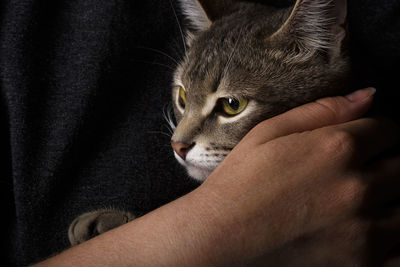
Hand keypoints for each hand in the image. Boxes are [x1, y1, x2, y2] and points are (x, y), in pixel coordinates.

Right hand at [34, 88, 399, 266]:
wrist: (222, 233)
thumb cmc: (240, 181)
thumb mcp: (269, 132)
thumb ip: (322, 111)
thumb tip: (368, 95)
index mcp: (338, 148)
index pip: (389, 130)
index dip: (378, 132)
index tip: (367, 139)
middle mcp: (358, 187)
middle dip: (387, 162)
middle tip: (361, 169)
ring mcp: (363, 230)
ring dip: (391, 198)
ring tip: (361, 199)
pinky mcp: (360, 262)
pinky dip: (391, 236)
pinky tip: (366, 227)